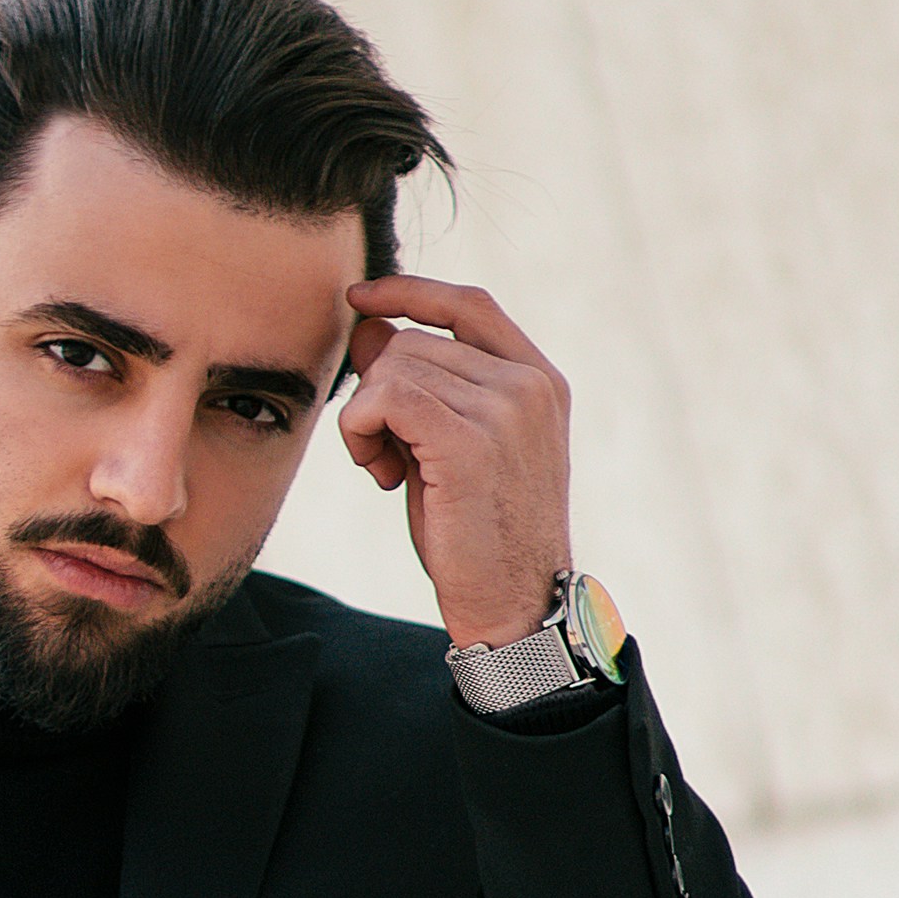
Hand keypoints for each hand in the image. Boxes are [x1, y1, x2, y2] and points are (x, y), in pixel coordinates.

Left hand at [339, 279, 571, 648]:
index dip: (410, 292)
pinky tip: (377, 474)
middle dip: (376, 392)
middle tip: (381, 456)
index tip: (360, 298)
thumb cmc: (479, 538)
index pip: (468, 305)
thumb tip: (368, 325)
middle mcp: (528, 386)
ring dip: (364, 420)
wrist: (513, 606)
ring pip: (393, 369)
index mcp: (538, 381)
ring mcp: (505, 410)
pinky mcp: (469, 443)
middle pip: (413, 342)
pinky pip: (384, 398)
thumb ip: (420, 389)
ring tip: (386, 472)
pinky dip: (360, 429)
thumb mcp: (449, 450)